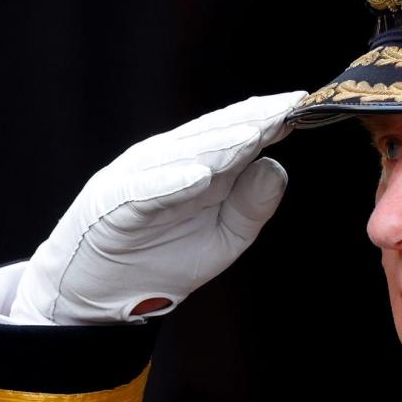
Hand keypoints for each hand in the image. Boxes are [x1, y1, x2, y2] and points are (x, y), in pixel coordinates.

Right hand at [10, 91, 306, 324]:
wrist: (98, 295)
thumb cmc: (161, 260)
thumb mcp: (223, 238)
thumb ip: (252, 206)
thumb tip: (278, 165)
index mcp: (197, 164)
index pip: (236, 133)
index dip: (268, 119)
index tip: (302, 105)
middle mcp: (168, 162)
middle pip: (214, 135)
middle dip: (252, 120)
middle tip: (287, 107)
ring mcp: (138, 179)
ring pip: (183, 156)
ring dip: (219, 144)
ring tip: (253, 134)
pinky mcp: (114, 206)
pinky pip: (145, 192)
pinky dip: (171, 183)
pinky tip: (200, 176)